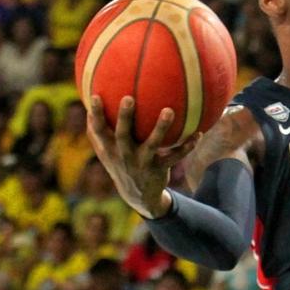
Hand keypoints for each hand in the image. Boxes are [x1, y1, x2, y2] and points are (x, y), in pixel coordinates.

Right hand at [86, 95, 202, 220]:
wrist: (138, 195)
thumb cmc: (120, 161)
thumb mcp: (106, 149)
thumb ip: (98, 128)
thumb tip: (90, 94)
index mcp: (109, 148)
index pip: (97, 130)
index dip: (96, 114)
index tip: (95, 96)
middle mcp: (124, 155)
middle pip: (122, 135)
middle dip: (125, 118)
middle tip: (129, 98)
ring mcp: (141, 163)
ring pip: (152, 144)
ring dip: (161, 128)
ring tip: (169, 110)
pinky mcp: (158, 169)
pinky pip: (175, 157)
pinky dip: (187, 147)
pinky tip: (198, 134)